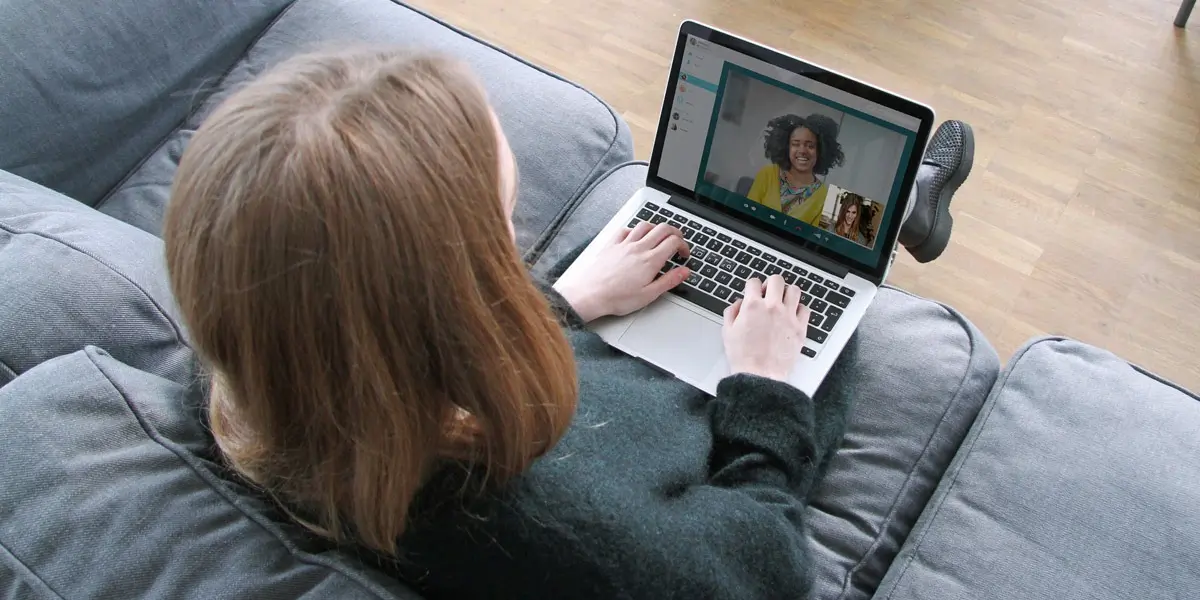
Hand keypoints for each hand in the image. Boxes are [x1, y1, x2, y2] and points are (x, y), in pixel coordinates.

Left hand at [554, 221, 690, 321]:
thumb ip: (669, 281)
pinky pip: (625, 230)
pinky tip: (635, 237)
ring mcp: (624, 244)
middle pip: (662, 228)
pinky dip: (634, 230)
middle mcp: (638, 248)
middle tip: (677, 241)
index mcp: (650, 261)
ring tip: (659, 237)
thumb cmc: (617, 298)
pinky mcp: (611, 244)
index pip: (673, 241)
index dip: (683, 245)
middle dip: (675, 232)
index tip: (683, 254)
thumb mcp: (649, 295)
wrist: (590, 294)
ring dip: (656, 228)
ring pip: (645, 225)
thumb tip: (684, 272)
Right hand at [722, 275, 810, 381]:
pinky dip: (799, 310)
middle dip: (771, 284)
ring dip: (787, 293)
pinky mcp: (800, 328)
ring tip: (783, 301)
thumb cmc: (744, 358)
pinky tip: (793, 315)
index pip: (754, 282)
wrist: (760, 376)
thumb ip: (731, 312)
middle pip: (777, 280)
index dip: (752, 286)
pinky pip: (805, 309)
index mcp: (752, 307)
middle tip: (769, 293)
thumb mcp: (727, 332)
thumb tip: (738, 304)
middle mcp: (772, 308)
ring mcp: (788, 317)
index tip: (753, 291)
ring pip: (794, 290)